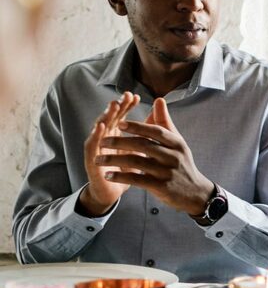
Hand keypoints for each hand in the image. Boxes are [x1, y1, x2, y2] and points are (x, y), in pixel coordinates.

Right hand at [78, 91, 138, 216]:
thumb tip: (157, 116)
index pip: (121, 117)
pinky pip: (92, 146)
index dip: (127, 106)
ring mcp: (97, 148)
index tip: (136, 96)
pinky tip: (100, 127)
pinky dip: (95, 135)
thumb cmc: (125, 169)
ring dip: (106, 115)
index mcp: (116, 135)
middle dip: (117, 106)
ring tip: (113, 105)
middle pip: (110, 118)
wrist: (112, 191)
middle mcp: (105, 139)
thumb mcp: (138, 151)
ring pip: (99, 128)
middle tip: (125, 95)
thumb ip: (145, 133)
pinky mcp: (91, 160)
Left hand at [96, 97, 214, 215]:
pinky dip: (121, 176)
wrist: (195, 192)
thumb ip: (165, 122)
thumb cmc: (181, 164)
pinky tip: (108, 175)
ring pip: (137, 162)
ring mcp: (167, 172)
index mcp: (177, 143)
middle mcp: (173, 156)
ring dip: (115, 160)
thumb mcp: (177, 142)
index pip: (156, 131)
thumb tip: (158, 100)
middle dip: (120, 142)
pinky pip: (137, 179)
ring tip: (98, 159)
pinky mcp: (161, 187)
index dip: (137, 126)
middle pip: (144, 145)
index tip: (119, 123)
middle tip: (102, 141)